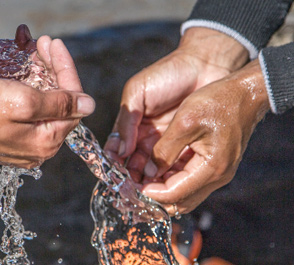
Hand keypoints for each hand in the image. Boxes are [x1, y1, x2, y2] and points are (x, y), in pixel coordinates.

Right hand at [104, 28, 248, 181]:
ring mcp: (166, 144)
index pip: (118, 151)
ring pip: (154, 171)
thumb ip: (126, 121)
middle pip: (134, 166)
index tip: (115, 179)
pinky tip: (167, 186)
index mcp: (131, 126)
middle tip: (133, 192)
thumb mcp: (136, 93)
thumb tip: (118, 151)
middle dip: (132, 180)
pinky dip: (170, 177)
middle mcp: (146, 138)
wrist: (205, 65)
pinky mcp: (187, 147)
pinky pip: (176, 167)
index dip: (114, 166)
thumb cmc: (166, 74)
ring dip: (150, 182)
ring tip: (148, 193)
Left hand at [141, 60, 269, 213]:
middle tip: (132, 187)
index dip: (149, 192)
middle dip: (154, 197)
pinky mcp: (215, 164)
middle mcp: (217, 175)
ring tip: (140, 180)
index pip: (174, 193)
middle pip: (180, 201)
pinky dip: (171, 180)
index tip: (131, 186)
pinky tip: (155, 171)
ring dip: (162, 190)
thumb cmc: (218, 101)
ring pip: (184, 194)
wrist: (247, 91)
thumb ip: (165, 150)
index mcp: (212, 167)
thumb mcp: (185, 122)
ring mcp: (218, 171)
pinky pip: (190, 182)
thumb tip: (149, 171)